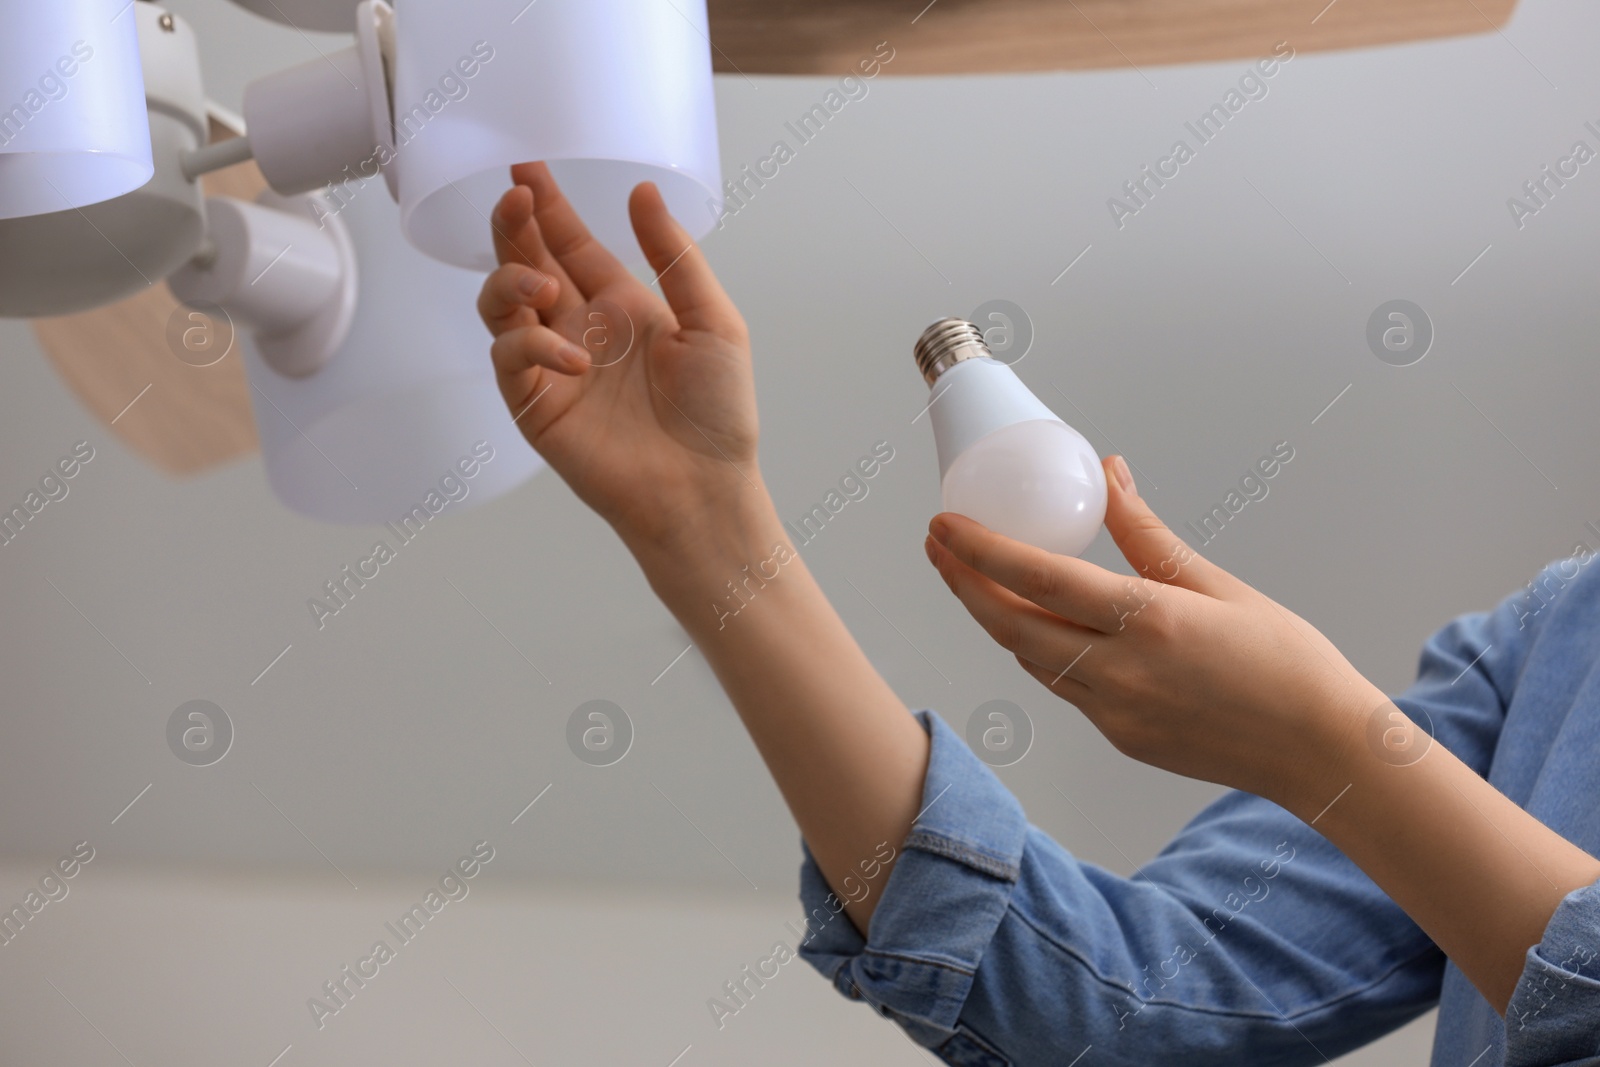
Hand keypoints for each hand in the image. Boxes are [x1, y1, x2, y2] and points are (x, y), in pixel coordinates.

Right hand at [477, 163, 764, 558]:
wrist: (704, 486)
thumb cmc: (717, 414)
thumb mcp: (714, 320)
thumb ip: (674, 256)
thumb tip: (644, 193)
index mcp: (621, 305)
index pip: (570, 243)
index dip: (547, 206)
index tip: (527, 169)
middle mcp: (580, 329)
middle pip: (526, 262)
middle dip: (514, 226)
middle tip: (516, 197)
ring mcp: (553, 367)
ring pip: (500, 304)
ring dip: (511, 280)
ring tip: (544, 285)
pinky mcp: (535, 406)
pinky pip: (510, 359)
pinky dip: (531, 347)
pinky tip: (573, 358)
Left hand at [924, 455, 1382, 805]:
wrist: (1320, 752)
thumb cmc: (1285, 661)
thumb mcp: (1217, 584)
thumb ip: (1147, 534)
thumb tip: (1110, 474)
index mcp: (1148, 621)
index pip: (1037, 578)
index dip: (979, 551)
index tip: (943, 526)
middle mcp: (1120, 672)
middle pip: (1009, 625)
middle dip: (963, 583)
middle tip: (938, 546)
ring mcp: (1115, 712)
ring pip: (1030, 658)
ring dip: (996, 617)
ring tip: (976, 576)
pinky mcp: (1121, 738)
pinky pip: (1062, 686)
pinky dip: (1038, 650)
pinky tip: (1038, 623)